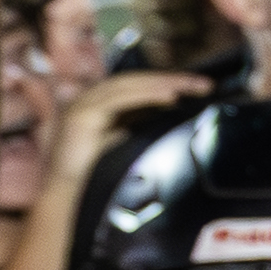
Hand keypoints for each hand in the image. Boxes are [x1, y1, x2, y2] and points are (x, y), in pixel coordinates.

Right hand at [45, 67, 206, 194]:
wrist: (66, 190)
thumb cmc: (93, 168)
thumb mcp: (122, 136)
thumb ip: (139, 118)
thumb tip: (169, 103)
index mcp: (97, 99)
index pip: (137, 84)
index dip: (166, 81)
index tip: (197, 85)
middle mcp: (89, 96)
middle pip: (136, 80)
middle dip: (172, 79)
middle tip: (203, 83)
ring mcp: (83, 103)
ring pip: (130, 85)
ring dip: (164, 84)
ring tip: (190, 86)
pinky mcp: (82, 115)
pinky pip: (120, 100)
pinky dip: (147, 96)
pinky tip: (169, 97)